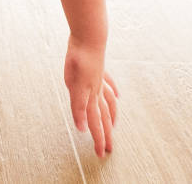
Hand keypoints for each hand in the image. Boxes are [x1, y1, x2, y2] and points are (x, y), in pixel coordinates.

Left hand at [64, 37, 118, 156]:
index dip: (98, 139)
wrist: (89, 37)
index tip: (102, 154)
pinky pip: (109, 84)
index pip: (94, 123)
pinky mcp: (100, 70)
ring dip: (111, 115)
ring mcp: (100, 80)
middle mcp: (97, 91)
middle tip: (109, 148)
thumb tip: (82, 128)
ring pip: (108, 102)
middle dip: (105, 134)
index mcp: (90, 96)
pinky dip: (113, 91)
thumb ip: (78, 108)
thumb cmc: (79, 60)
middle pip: (103, 116)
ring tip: (114, 125)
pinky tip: (118, 95)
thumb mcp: (73, 85)